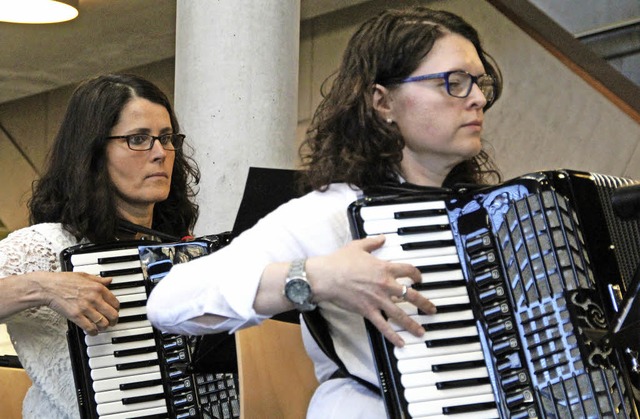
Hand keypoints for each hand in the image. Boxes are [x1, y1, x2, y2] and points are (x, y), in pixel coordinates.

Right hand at [40, 272, 119, 335]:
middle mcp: (94, 298)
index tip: (114, 311)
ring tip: (102, 327)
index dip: (116, 309)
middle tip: (112, 322)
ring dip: (104, 327)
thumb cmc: (64, 280)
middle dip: (114, 320)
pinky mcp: (76, 316)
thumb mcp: (84, 275)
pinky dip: (93, 332)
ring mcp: (85, 308)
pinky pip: (90, 328)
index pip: (115, 302)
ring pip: (103, 323)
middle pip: (112, 314)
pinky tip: (93, 331)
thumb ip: (99, 279)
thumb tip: (110, 280)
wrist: (48, 287)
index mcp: (98, 288)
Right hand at [308, 235, 436, 346]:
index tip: (419, 278)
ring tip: (422, 331)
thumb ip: (372, 243)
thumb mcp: (358, 246)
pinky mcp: (368, 311)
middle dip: (424, 304)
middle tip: (431, 309)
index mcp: (384, 268)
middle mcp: (385, 285)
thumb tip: (382, 238)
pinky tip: (401, 343)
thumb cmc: (340, 261)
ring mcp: (378, 299)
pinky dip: (393, 335)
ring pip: (401, 314)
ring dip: (413, 324)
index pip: (408, 271)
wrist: (327, 276)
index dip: (417, 274)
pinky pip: (383, 326)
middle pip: (411, 295)